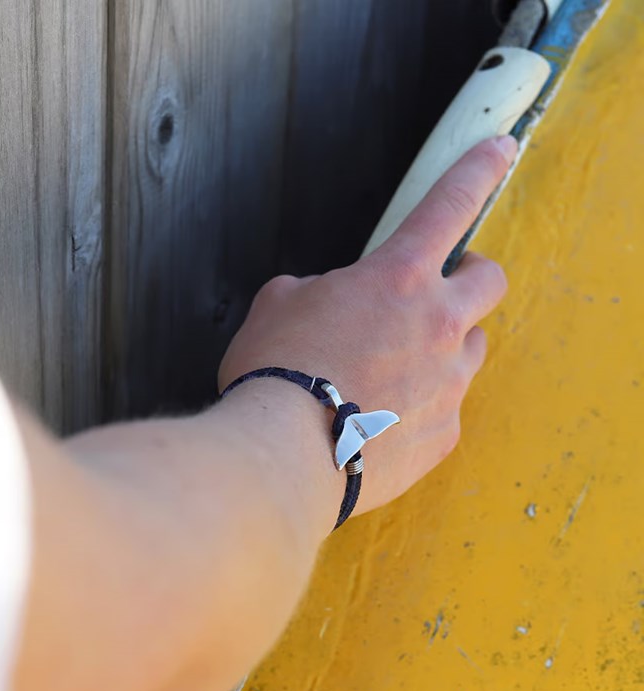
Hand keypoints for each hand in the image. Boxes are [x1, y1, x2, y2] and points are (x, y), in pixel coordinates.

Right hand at [219, 136, 515, 513]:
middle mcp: (438, 324)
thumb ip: (313, 290)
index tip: (500, 148)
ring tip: (394, 372)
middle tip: (436, 294)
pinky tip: (383, 419)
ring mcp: (448, 383)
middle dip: (470, 278)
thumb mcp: (277, 306)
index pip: (448, 205)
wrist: (286, 455)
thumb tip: (325, 300)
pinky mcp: (444, 433)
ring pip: (471, 350)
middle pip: (489, 281)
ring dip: (444, 348)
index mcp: (396, 279)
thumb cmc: (277, 372)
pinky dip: (422, 405)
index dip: (477, 169)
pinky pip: (446, 407)